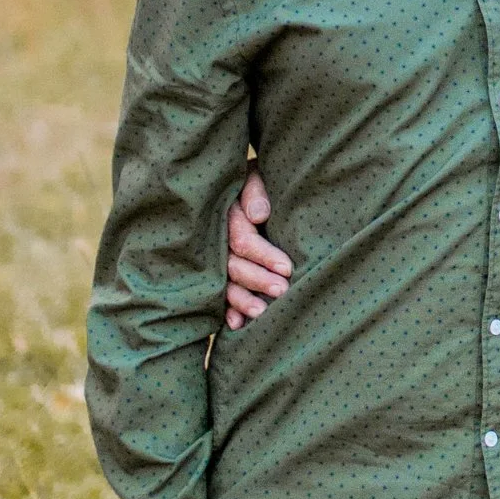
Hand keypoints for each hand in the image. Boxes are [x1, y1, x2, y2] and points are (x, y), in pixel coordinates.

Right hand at [225, 164, 293, 328]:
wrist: (235, 180)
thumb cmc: (253, 178)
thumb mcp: (255, 174)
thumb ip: (256, 190)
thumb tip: (259, 214)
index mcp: (226, 215)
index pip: (243, 240)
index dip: (264, 255)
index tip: (287, 268)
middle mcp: (215, 239)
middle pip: (233, 266)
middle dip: (258, 280)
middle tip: (283, 291)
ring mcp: (212, 258)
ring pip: (224, 284)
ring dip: (242, 300)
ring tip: (263, 314)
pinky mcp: (214, 271)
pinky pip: (216, 294)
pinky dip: (226, 310)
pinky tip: (237, 324)